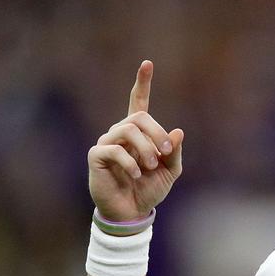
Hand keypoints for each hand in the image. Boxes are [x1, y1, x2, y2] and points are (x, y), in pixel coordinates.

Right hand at [87, 60, 184, 221]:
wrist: (131, 212)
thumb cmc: (149, 190)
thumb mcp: (170, 171)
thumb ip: (174, 152)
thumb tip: (178, 131)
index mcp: (139, 134)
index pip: (139, 102)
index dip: (142, 83)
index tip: (147, 63)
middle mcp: (120, 133)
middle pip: (139, 117)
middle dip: (157, 134)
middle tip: (166, 153)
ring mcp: (107, 143)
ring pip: (128, 129)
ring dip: (145, 148)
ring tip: (150, 166)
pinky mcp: (97, 156)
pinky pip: (114, 149)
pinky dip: (130, 162)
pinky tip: (136, 174)